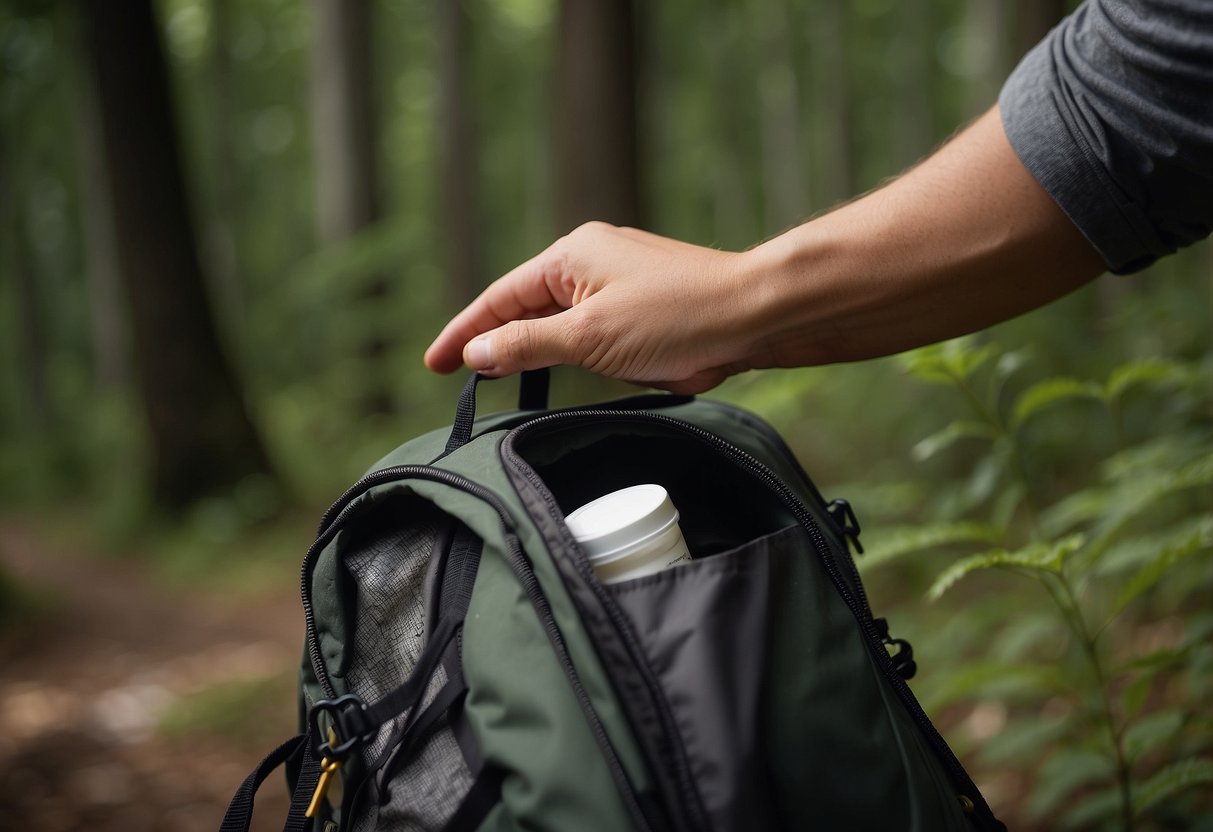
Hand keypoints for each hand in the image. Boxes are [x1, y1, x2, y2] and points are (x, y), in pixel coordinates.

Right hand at [424, 222, 768, 393]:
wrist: (754, 315)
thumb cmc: (677, 316)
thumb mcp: (589, 336)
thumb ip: (528, 344)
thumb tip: (478, 352)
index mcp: (572, 255)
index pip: (501, 297)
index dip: (465, 332)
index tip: (435, 363)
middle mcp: (592, 261)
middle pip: (528, 308)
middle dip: (499, 343)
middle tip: (463, 380)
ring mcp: (619, 285)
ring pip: (563, 327)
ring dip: (545, 354)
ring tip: (515, 382)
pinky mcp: (644, 311)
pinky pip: (596, 336)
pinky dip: (581, 358)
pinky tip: (582, 377)